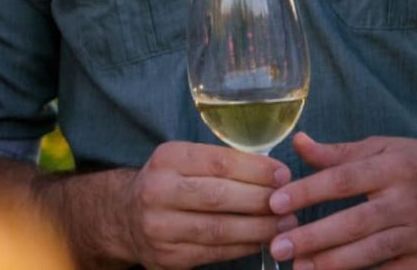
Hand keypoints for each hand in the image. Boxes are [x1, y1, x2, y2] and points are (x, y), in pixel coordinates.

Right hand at [123, 140, 291, 269]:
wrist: (125, 217)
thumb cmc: (171, 183)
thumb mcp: (186, 160)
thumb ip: (223, 163)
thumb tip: (276, 174)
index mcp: (167, 159)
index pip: (220, 162)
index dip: (257, 169)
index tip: (284, 174)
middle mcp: (157, 192)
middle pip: (220, 197)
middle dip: (261, 200)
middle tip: (291, 203)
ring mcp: (159, 228)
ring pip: (219, 229)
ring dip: (258, 228)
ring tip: (285, 225)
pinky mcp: (166, 257)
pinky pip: (214, 253)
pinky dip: (243, 247)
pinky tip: (261, 240)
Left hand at [267, 133, 416, 269]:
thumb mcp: (386, 148)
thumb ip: (340, 153)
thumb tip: (299, 144)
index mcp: (393, 167)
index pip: (344, 179)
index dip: (308, 191)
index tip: (275, 202)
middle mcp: (408, 200)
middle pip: (355, 221)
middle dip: (313, 236)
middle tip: (278, 245)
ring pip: (372, 251)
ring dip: (332, 263)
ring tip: (299, 268)